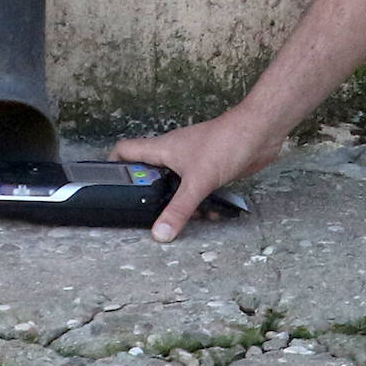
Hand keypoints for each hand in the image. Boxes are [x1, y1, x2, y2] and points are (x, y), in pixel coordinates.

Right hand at [110, 107, 281, 242]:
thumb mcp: (198, 180)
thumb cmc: (227, 141)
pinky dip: (200, 202)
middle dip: (146, 195)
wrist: (261, 131)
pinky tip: (208, 215)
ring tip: (177, 223)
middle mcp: (175, 153)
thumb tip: (159, 233)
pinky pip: (198, 188)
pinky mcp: (212, 168)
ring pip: (176, 185)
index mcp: (163, 149)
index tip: (103, 186)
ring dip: (177, 202)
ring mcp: (194, 160)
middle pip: (149, 174)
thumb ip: (178, 208)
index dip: (111, 165)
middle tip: (141, 217)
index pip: (125, 151)